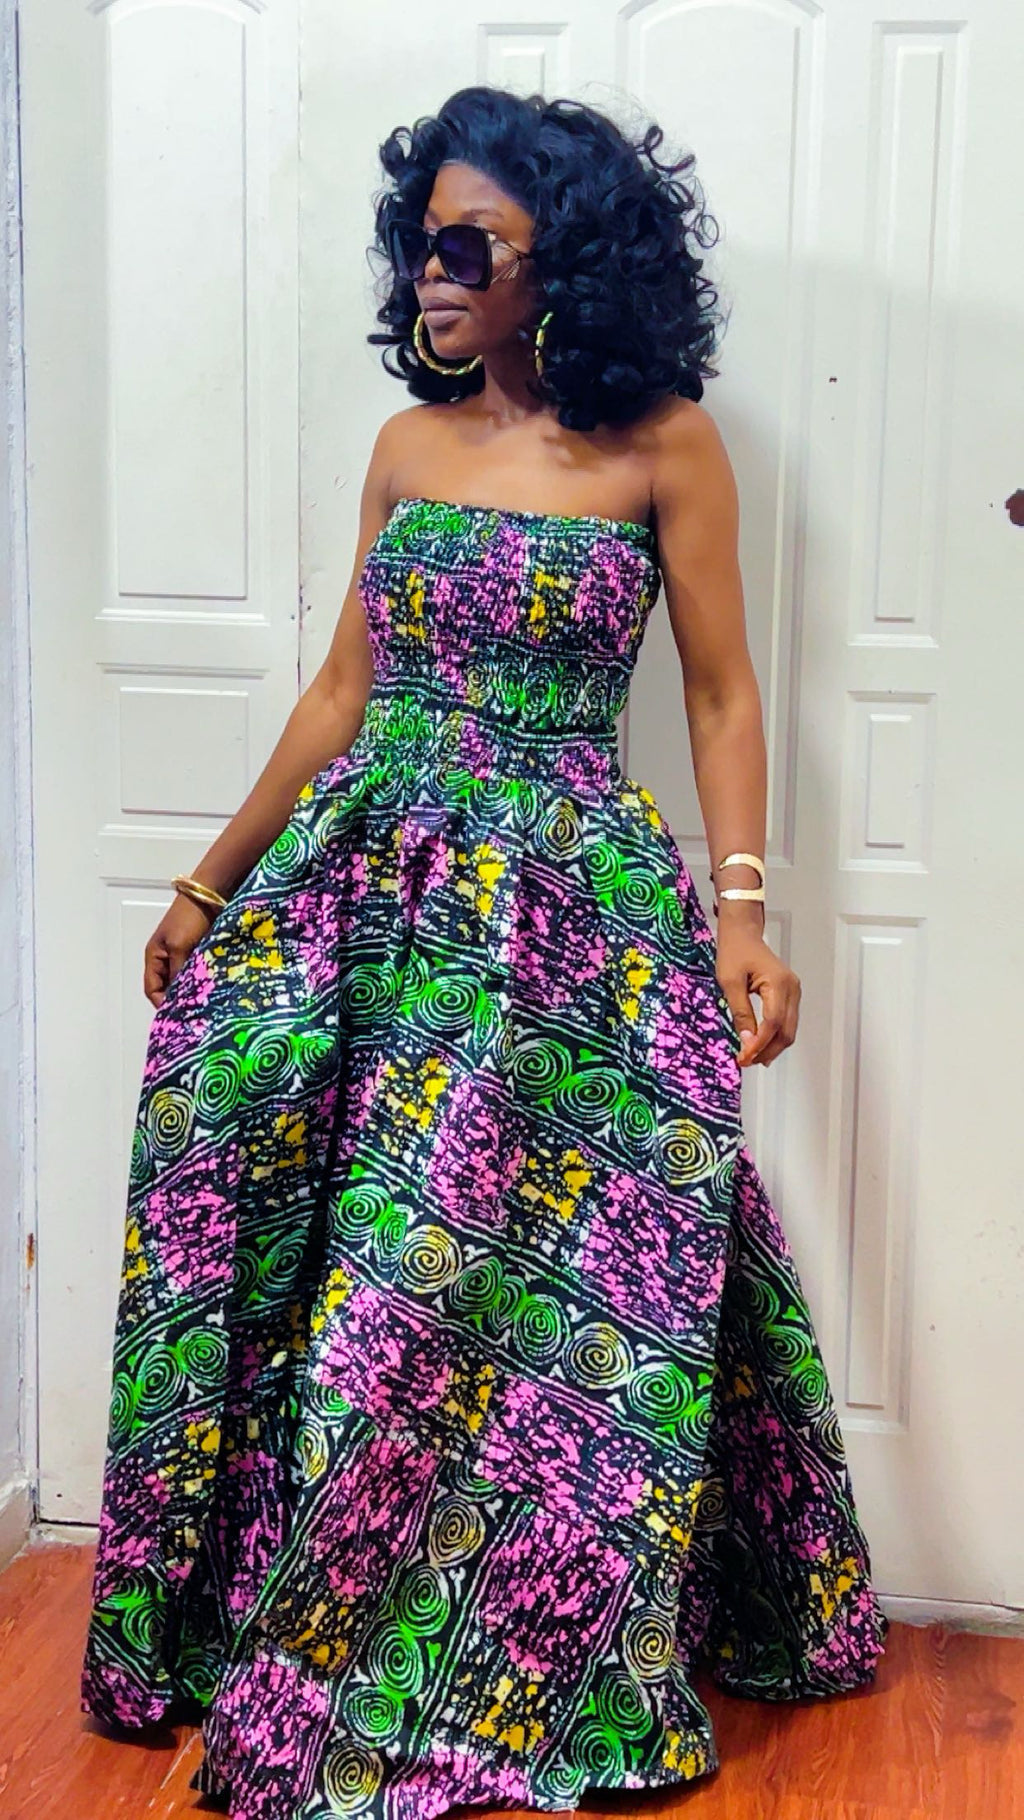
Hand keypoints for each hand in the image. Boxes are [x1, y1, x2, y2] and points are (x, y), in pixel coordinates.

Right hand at [144, 893, 217, 1008]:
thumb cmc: (189, 917)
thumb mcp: (179, 947)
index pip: (152, 989)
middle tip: (193, 1012)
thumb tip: (178, 998)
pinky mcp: (200, 952)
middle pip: (168, 987)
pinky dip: (203, 980)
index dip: (162, 1003)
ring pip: (184, 981)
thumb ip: (177, 973)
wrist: (210, 895)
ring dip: (193, 990)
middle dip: (178, 999)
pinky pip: (199, 972)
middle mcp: (167, 958)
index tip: (177, 1014)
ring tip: (204, 1003)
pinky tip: (213, 989)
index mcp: (154, 956)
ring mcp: (184, 955)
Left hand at [715, 923, 800, 1066]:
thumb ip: (741, 1012)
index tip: (744, 1057)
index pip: (773, 1023)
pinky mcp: (790, 995)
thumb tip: (747, 1041)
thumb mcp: (730, 982)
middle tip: (745, 1061)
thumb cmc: (734, 952)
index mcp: (779, 983)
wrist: (743, 933)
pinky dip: (774, 1037)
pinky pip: (786, 1022)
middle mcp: (792, 989)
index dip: (760, 1044)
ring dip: (772, 1047)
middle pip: (786, 1031)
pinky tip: (759, 1045)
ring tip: (750, 1057)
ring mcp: (794, 992)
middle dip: (767, 1051)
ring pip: (789, 1030)